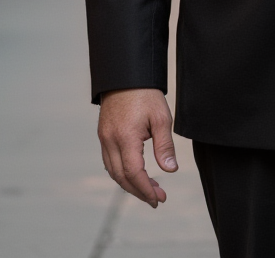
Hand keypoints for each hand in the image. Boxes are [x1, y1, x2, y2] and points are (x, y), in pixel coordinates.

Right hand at [98, 88, 177, 207]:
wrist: (125, 75)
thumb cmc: (145, 94)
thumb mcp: (161, 117)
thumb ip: (165, 145)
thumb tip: (171, 170)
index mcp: (125, 137)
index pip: (134, 173)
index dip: (146, 189)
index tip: (159, 198)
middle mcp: (110, 141)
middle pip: (121, 177)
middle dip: (139, 191)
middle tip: (158, 198)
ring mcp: (104, 138)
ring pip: (113, 171)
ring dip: (130, 184)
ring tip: (150, 189)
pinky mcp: (103, 135)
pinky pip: (109, 161)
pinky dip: (122, 173)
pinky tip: (134, 174)